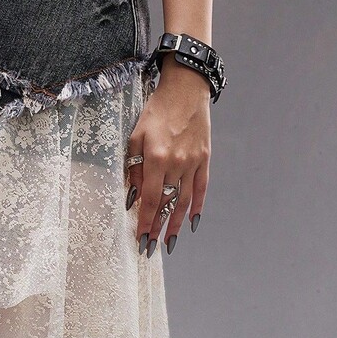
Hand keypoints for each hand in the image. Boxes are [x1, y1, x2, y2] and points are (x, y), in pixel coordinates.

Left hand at [125, 61, 210, 254]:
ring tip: (168, 242)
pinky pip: (201, 188)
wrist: (186, 89)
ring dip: (175, 224)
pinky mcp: (205, 158)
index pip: (148, 199)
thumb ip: (134, 168)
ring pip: (184, 201)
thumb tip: (132, 197)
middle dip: (157, 228)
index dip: (144, 222)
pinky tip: (190, 223)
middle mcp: (176, 163)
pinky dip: (196, 207)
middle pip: (166, 204)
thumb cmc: (156, 111)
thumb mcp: (136, 137)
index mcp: (156, 158)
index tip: (139, 239)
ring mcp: (193, 162)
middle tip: (151, 248)